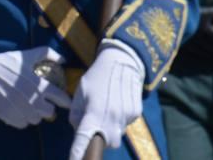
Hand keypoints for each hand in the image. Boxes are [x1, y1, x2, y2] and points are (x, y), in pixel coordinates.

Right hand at [0, 46, 71, 128]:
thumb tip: (63, 59)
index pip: (61, 99)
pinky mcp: (10, 117)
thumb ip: (47, 54)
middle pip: (50, 113)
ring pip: (36, 120)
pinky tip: (17, 110)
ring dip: (34, 114)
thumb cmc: (6, 63)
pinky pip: (23, 124)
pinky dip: (22, 119)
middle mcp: (32, 100)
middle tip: (40, 102)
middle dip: (47, 108)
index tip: (62, 100)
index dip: (64, 100)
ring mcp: (21, 110)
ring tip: (27, 106)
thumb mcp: (26, 55)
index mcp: (39, 85)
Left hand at [68, 40, 144, 159]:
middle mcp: (112, 117)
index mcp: (93, 111)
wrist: (122, 61)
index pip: (84, 137)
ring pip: (117, 133)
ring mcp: (126, 117)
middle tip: (95, 122)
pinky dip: (119, 119)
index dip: (78, 151)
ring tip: (106, 107)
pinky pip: (125, 124)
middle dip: (100, 138)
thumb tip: (79, 130)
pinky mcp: (136, 114)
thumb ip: (76, 114)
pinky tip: (116, 103)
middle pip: (107, 142)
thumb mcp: (80, 92)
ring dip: (110, 127)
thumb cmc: (96, 76)